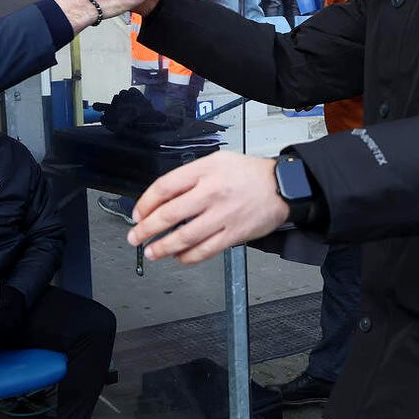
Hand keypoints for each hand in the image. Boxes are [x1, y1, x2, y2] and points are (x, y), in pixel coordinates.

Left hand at [127, 152, 288, 264]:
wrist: (283, 186)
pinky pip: (205, 250)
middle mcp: (212, 192)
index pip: (164, 187)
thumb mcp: (216, 161)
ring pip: (185, 237)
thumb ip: (191, 176)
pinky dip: (188, 257)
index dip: (145, 203)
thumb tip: (164, 198)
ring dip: (163, 247)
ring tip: (152, 252)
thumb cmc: (249, 173)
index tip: (137, 214)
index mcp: (204, 171)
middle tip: (135, 237)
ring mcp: (223, 215)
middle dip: (146, 229)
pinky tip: (179, 257)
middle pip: (169, 214)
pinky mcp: (234, 234)